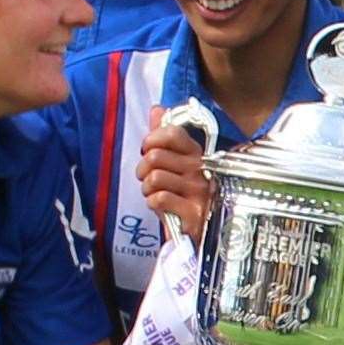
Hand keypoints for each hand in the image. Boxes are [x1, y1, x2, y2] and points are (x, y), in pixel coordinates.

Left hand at [138, 106, 208, 242]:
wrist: (199, 235)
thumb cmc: (183, 197)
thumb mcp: (174, 165)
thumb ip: (165, 136)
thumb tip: (157, 109)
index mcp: (197, 154)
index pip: (172, 133)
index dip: (151, 140)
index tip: (148, 151)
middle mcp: (201, 170)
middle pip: (156, 156)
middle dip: (142, 170)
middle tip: (148, 179)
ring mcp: (199, 192)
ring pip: (154, 178)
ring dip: (147, 189)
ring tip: (155, 194)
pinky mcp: (194, 213)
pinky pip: (159, 199)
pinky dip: (153, 204)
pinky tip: (161, 207)